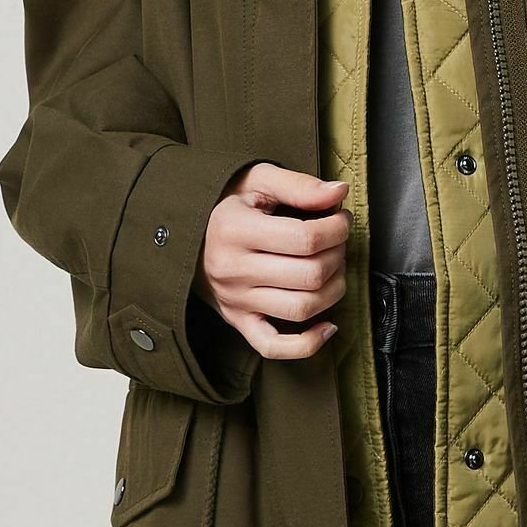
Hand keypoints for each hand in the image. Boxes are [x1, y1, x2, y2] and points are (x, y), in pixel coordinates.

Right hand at [199, 162, 349, 361]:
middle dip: (338, 255)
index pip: (306, 238)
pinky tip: (327, 326)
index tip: (340, 219)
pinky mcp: (238, 322)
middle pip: (310, 275)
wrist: (186, 234)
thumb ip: (298, 185)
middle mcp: (233, 270)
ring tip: (333, 268)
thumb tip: (339, 192)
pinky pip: (273, 347)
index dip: (337, 229)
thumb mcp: (257, 180)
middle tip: (338, 241)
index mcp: (235, 230)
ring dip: (333, 289)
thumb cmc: (227, 204)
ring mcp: (235, 301)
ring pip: (302, 308)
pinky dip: (307, 344)